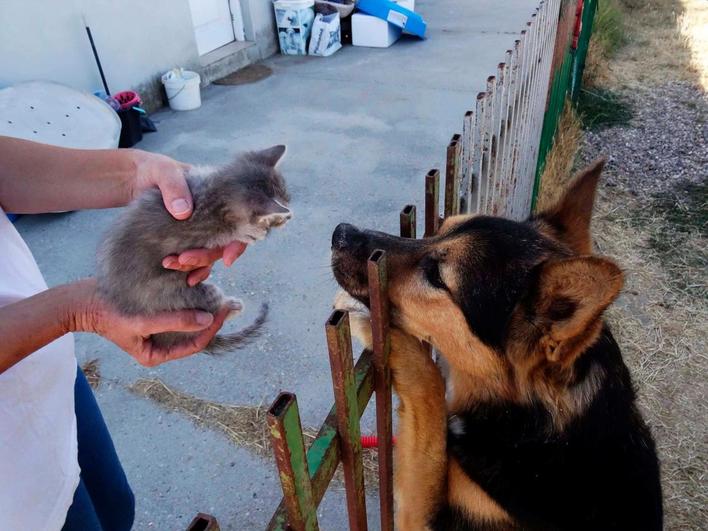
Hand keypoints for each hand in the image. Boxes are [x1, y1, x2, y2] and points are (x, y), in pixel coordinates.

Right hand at [72, 279, 229, 365]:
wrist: (82, 300)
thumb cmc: (109, 314)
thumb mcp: (142, 321)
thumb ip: (174, 322)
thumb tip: (207, 320)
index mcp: (158, 355)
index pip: (195, 344)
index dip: (213, 328)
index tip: (225, 310)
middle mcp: (162, 344)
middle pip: (195, 333)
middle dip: (212, 319)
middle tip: (229, 301)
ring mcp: (159, 330)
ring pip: (189, 320)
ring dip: (202, 306)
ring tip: (218, 292)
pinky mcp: (156, 314)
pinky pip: (179, 308)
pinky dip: (190, 298)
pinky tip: (200, 285)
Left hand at [128, 150, 247, 285]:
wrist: (130, 178)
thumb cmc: (152, 170)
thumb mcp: (163, 171)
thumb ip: (174, 187)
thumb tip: (184, 213)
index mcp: (216, 198)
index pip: (238, 223)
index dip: (238, 243)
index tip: (227, 259)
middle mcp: (212, 216)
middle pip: (223, 244)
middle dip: (206, 256)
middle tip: (184, 259)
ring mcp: (197, 229)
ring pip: (208, 253)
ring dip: (195, 264)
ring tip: (170, 264)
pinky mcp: (182, 240)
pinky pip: (194, 259)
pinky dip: (190, 270)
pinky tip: (184, 278)